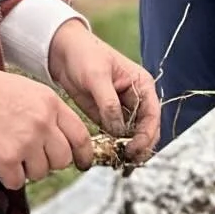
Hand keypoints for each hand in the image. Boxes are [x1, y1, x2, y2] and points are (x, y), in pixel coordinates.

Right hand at [0, 64, 92, 189]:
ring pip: (40, 173)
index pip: (80, 135)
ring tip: (7, 149)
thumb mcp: (27, 90)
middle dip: (48, 161)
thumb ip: (46, 113)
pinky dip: (6, 175)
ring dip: (25, 168)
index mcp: (50, 102)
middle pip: (62, 159)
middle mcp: (43, 122)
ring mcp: (26, 142)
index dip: (82, 153)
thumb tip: (58, 139)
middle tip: (30, 154)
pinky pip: (16, 181)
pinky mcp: (7, 159)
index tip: (81, 162)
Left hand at [47, 20, 159, 165]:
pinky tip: (107, 155)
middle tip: (126, 160)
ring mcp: (122, 109)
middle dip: (139, 146)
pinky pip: (115, 136)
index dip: (146, 135)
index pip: (152, 115)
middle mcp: (136, 99)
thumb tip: (119, 130)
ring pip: (132, 136)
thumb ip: (109, 103)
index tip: (134, 149)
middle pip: (146, 129)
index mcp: (142, 84)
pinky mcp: (107, 117)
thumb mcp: (97, 76)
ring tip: (117, 161)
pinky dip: (113, 146)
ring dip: (127, 149)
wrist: (62, 51)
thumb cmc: (84, 54)